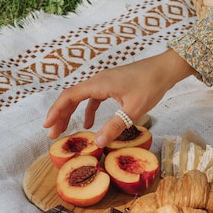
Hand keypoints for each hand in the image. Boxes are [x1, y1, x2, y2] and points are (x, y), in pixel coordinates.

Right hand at [43, 49, 197, 145]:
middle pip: (71, 97)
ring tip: (65, 130)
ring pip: (82, 98)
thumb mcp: (133, 110)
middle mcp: (98, 80)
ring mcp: (105, 82)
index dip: (56, 111)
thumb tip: (97, 143)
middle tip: (52, 133)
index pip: (69, 97)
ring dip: (72, 113)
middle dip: (60, 115)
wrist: (165, 69)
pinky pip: (94, 97)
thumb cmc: (150, 86)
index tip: (47, 126)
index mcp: (98, 84)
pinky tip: (90, 123)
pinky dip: (88, 110)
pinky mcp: (113, 84)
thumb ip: (115, 126)